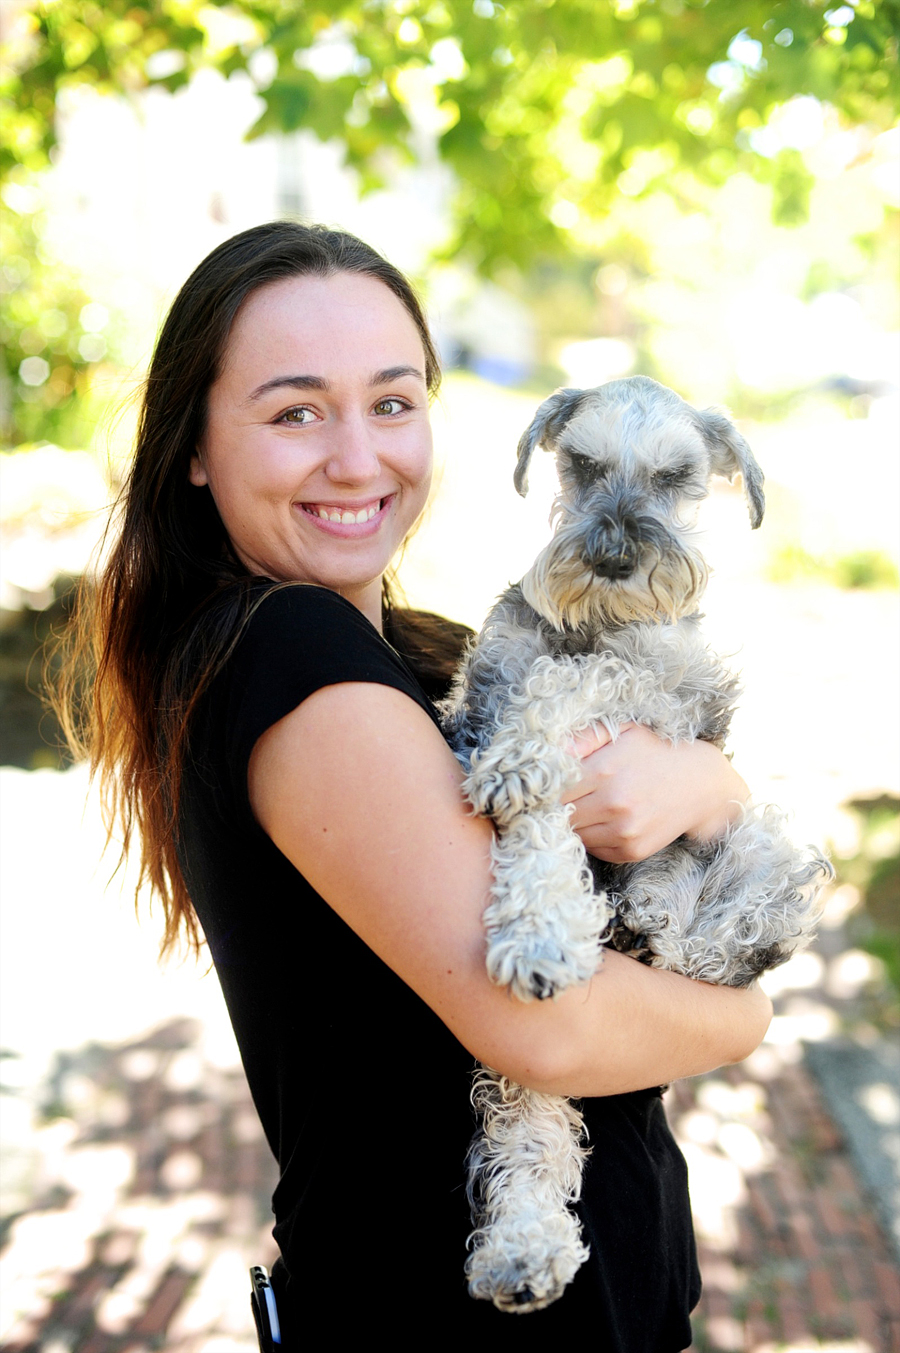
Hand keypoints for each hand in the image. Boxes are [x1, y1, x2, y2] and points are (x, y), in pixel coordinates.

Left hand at [562, 724, 748, 863]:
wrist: (701, 783)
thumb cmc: (655, 751)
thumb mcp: (622, 732)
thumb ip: (582, 738)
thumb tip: (548, 750)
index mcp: (604, 770)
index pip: (552, 788)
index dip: (544, 788)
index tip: (541, 786)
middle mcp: (613, 804)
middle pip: (560, 814)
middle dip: (554, 807)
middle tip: (556, 799)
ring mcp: (624, 831)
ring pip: (574, 835)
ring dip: (572, 824)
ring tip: (582, 807)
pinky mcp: (632, 850)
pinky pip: (594, 849)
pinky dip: (591, 838)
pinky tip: (602, 821)